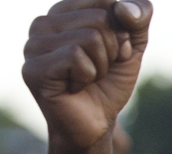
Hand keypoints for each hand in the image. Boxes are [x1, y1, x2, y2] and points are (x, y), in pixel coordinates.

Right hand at [22, 0, 154, 151]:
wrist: (95, 124)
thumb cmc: (109, 84)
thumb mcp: (131, 47)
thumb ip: (137, 18)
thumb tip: (123, 8)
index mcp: (64, 12)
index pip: (106, 0)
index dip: (122, 31)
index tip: (112, 52)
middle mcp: (43, 22)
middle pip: (101, 18)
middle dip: (112, 51)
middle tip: (98, 70)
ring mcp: (34, 44)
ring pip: (91, 37)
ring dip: (101, 66)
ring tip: (87, 79)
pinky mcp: (33, 67)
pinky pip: (77, 58)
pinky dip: (89, 76)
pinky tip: (75, 87)